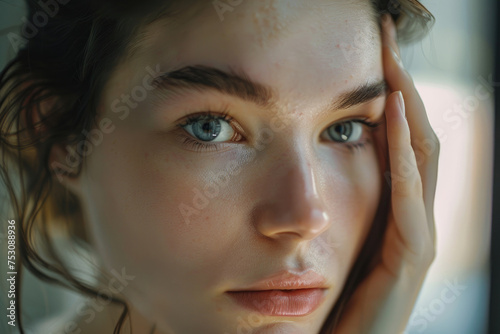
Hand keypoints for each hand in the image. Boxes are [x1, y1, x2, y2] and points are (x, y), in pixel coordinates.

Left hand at [333, 14, 439, 333]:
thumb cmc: (332, 296)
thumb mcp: (334, 236)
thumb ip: (336, 200)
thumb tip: (317, 154)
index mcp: (395, 207)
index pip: (398, 138)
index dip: (391, 93)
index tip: (371, 51)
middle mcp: (414, 215)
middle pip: (416, 137)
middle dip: (404, 85)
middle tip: (385, 37)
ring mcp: (418, 236)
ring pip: (422, 158)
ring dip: (408, 106)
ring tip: (391, 60)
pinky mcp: (412, 259)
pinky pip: (410, 198)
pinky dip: (404, 156)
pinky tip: (394, 114)